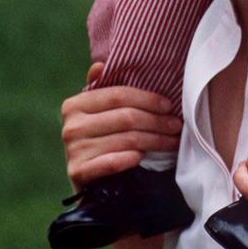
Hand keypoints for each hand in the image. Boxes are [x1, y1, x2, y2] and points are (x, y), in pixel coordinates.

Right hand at [61, 62, 181, 188]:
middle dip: (156, 121)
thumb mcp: (99, 112)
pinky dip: (128, 159)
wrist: (89, 183)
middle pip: (126, 117)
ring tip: (171, 141)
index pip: (118, 95)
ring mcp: (73, 150)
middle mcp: (71, 125)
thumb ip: (102, 88)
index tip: (169, 105)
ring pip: (126, 139)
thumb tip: (100, 65)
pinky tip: (141, 156)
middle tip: (176, 125)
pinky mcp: (78, 172)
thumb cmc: (100, 139)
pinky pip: (110, 162)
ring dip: (154, 141)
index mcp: (75, 104)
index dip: (147, 99)